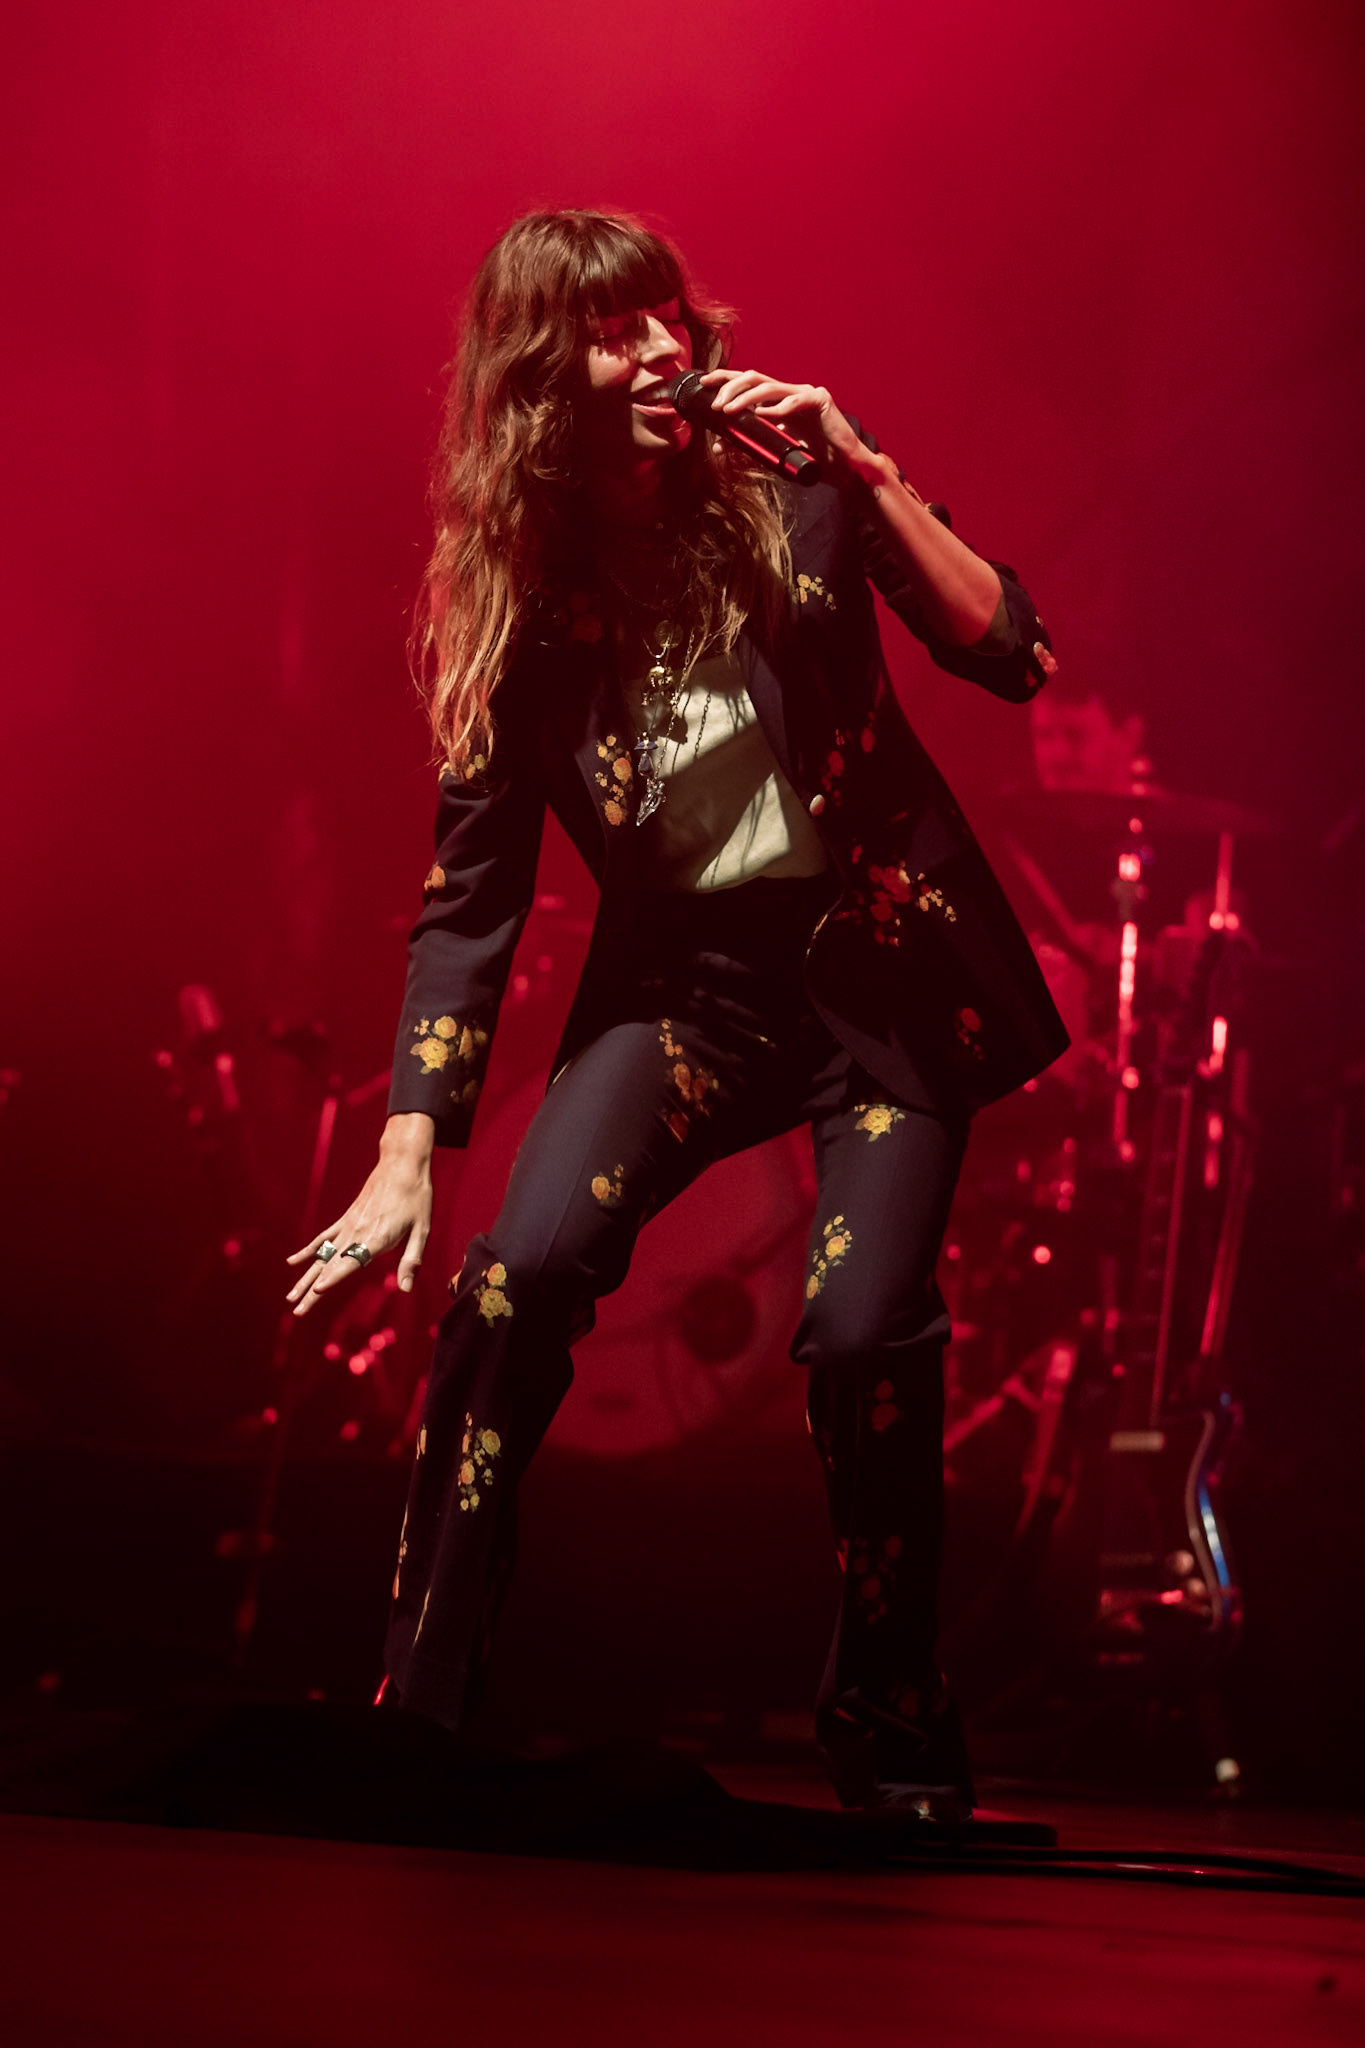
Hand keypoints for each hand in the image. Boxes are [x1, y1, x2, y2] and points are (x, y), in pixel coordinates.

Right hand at [285, 1114, 434, 1317]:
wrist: (402, 1165)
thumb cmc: (417, 1198)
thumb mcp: (422, 1230)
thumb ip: (411, 1260)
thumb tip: (406, 1289)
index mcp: (377, 1238)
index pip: (351, 1262)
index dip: (334, 1278)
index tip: (317, 1290)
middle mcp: (357, 1233)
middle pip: (331, 1266)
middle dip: (312, 1291)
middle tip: (297, 1311)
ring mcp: (348, 1225)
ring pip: (322, 1256)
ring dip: (305, 1277)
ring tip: (290, 1297)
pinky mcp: (345, 1218)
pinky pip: (323, 1237)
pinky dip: (308, 1251)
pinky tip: (292, 1262)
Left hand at [695, 367, 870, 476]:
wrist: (844, 469)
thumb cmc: (811, 459)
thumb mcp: (773, 451)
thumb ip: (749, 446)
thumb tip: (719, 446)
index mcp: (777, 401)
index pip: (747, 382)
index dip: (724, 379)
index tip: (703, 384)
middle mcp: (789, 392)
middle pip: (754, 378)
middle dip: (730, 387)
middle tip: (715, 405)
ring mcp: (805, 394)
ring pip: (770, 387)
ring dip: (745, 398)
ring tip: (728, 411)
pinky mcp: (821, 400)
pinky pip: (795, 401)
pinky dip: (777, 408)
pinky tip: (763, 415)